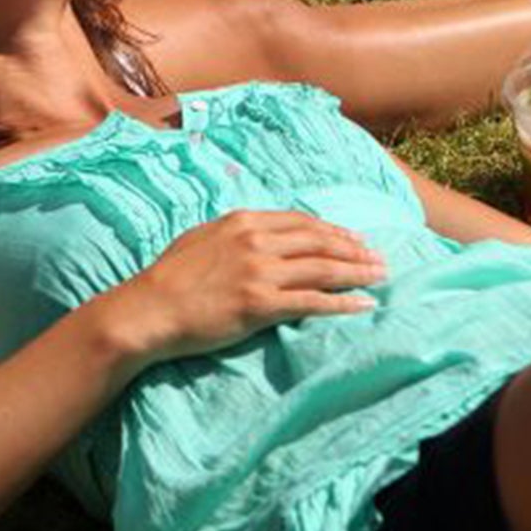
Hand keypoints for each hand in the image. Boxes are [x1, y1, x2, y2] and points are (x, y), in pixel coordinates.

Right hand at [128, 210, 385, 361]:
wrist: (150, 308)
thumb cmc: (169, 277)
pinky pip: (314, 301)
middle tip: (378, 257)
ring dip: (357, 272)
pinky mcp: (262, 304)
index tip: (353, 240)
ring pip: (324, 268)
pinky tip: (364, 304)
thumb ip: (235, 234)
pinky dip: (344, 302)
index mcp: (243, 222)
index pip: (301, 222)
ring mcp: (261, 272)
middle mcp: (256, 241)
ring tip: (380, 276)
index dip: (333, 231)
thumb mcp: (202, 239)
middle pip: (319, 242)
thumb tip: (260, 235)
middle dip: (354, 249)